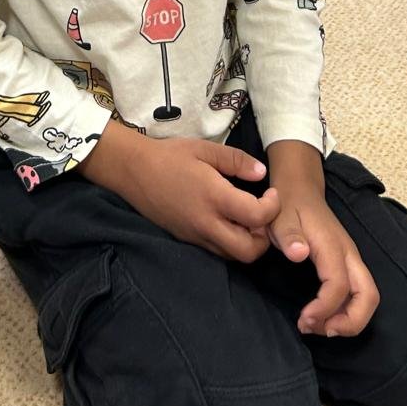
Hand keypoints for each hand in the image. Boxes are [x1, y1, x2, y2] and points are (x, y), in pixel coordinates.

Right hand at [84, 123, 279, 261]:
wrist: (133, 170)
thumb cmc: (170, 156)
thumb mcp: (205, 149)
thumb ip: (236, 160)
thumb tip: (261, 173)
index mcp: (214, 197)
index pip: (256, 217)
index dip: (272, 208)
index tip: (270, 193)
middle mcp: (206, 223)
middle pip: (248, 251)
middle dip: (264, 238)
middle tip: (263, 214)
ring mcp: (196, 236)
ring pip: (233, 256)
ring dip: (248, 243)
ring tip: (247, 218)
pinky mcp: (187, 240)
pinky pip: (217, 251)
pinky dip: (230, 243)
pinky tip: (228, 221)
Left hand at [269, 189, 378, 336]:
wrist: (300, 189)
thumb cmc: (288, 206)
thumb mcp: (279, 218)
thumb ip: (288, 236)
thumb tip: (299, 254)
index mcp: (332, 245)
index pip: (339, 285)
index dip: (324, 308)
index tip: (303, 319)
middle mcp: (349, 254)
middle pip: (369, 296)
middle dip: (350, 322)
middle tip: (319, 330)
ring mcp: (352, 260)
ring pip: (367, 298)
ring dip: (348, 321)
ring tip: (316, 327)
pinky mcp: (348, 266)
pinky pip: (358, 295)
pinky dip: (346, 313)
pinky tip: (321, 317)